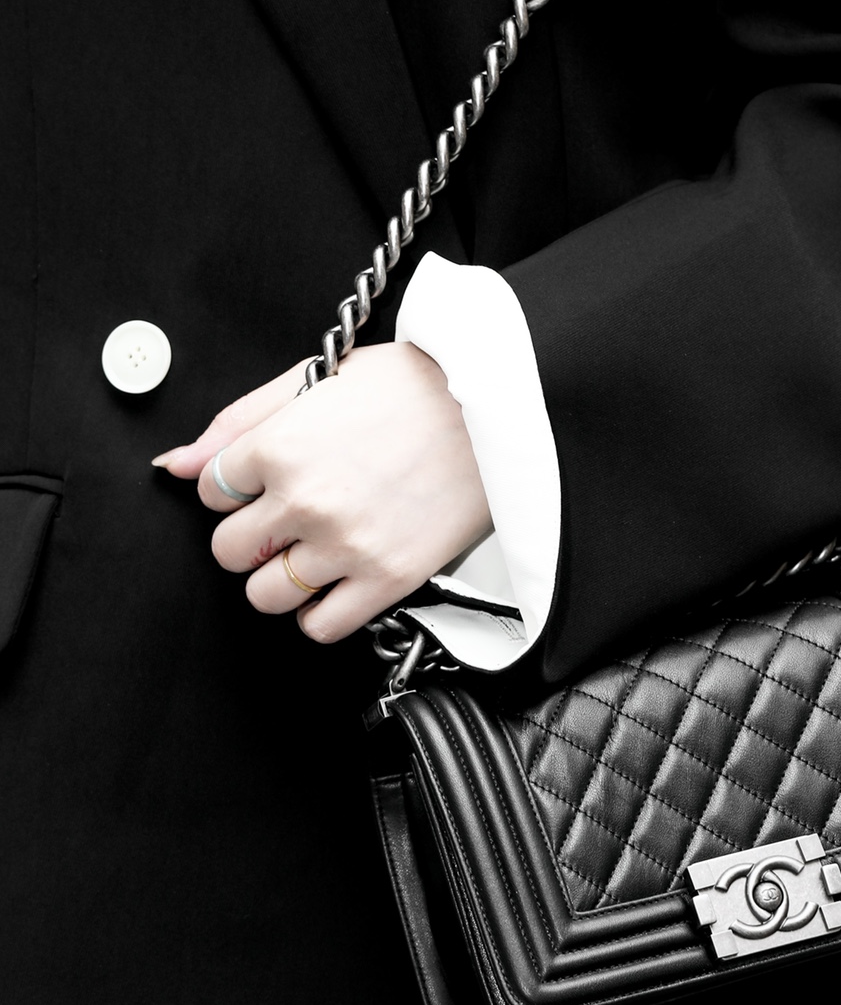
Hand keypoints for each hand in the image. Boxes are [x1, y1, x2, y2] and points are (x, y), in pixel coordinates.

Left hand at [153, 345, 491, 640]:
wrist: (500, 408)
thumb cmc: (417, 385)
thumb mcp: (320, 377)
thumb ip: (242, 421)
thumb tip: (176, 464)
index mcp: (282, 444)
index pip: (210, 490)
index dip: (235, 487)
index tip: (265, 482)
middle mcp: (306, 499)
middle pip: (229, 550)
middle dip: (251, 536)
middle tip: (288, 519)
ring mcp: (346, 544)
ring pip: (265, 596)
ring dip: (280, 579)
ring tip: (313, 552)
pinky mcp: (387, 579)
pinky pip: (320, 626)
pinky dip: (320, 612)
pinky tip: (339, 580)